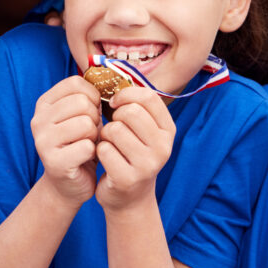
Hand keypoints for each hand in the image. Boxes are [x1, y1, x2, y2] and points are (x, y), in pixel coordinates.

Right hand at [31, 75, 101, 207]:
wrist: (70, 183)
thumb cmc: (80, 143)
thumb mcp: (81, 114)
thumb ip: (89, 95)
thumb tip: (109, 72)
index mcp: (44, 103)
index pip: (76, 83)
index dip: (93, 96)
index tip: (92, 111)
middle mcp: (38, 119)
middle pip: (82, 103)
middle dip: (95, 118)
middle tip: (90, 132)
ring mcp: (42, 141)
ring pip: (86, 124)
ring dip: (94, 136)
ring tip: (88, 143)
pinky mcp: (53, 162)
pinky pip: (87, 147)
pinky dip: (94, 153)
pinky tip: (86, 158)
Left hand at [96, 86, 175, 212]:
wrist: (128, 197)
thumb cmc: (130, 153)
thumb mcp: (141, 129)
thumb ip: (135, 104)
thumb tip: (111, 71)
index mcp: (168, 129)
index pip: (148, 96)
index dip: (126, 94)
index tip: (115, 102)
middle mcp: (164, 146)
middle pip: (130, 112)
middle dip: (114, 118)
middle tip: (113, 129)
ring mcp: (148, 164)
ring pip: (114, 130)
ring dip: (105, 136)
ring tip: (110, 146)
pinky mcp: (129, 178)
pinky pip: (103, 150)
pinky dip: (99, 152)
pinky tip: (106, 160)